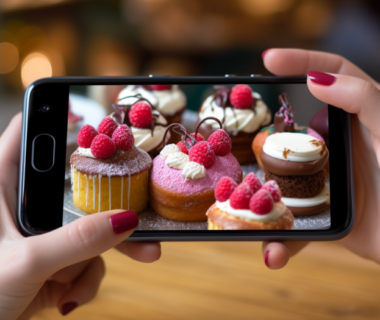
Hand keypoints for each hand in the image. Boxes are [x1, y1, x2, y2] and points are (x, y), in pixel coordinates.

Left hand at [0, 114, 160, 318]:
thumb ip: (78, 241)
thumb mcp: (25, 262)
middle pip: (75, 188)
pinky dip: (83, 281)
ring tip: (78, 288)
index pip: (25, 135)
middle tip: (136, 214)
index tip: (87, 112)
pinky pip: (87, 261)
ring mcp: (45, 236)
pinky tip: (64, 300)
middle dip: (106, 210)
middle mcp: (27, 206)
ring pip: (88, 231)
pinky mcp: (56, 263)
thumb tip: (126, 221)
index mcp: (3, 188)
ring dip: (94, 261)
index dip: (53, 116)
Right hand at [260, 49, 379, 268]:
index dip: (301, 60)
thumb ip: (364, 100)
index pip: (331, 76)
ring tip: (241, 198)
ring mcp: (327, 181)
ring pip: (282, 179)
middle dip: (262, 132)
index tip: (268, 61)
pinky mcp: (323, 215)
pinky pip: (294, 225)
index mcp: (358, 120)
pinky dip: (281, 242)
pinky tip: (272, 253)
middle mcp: (338, 147)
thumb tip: (317, 78)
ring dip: (261, 195)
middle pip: (291, 129)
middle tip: (236, 134)